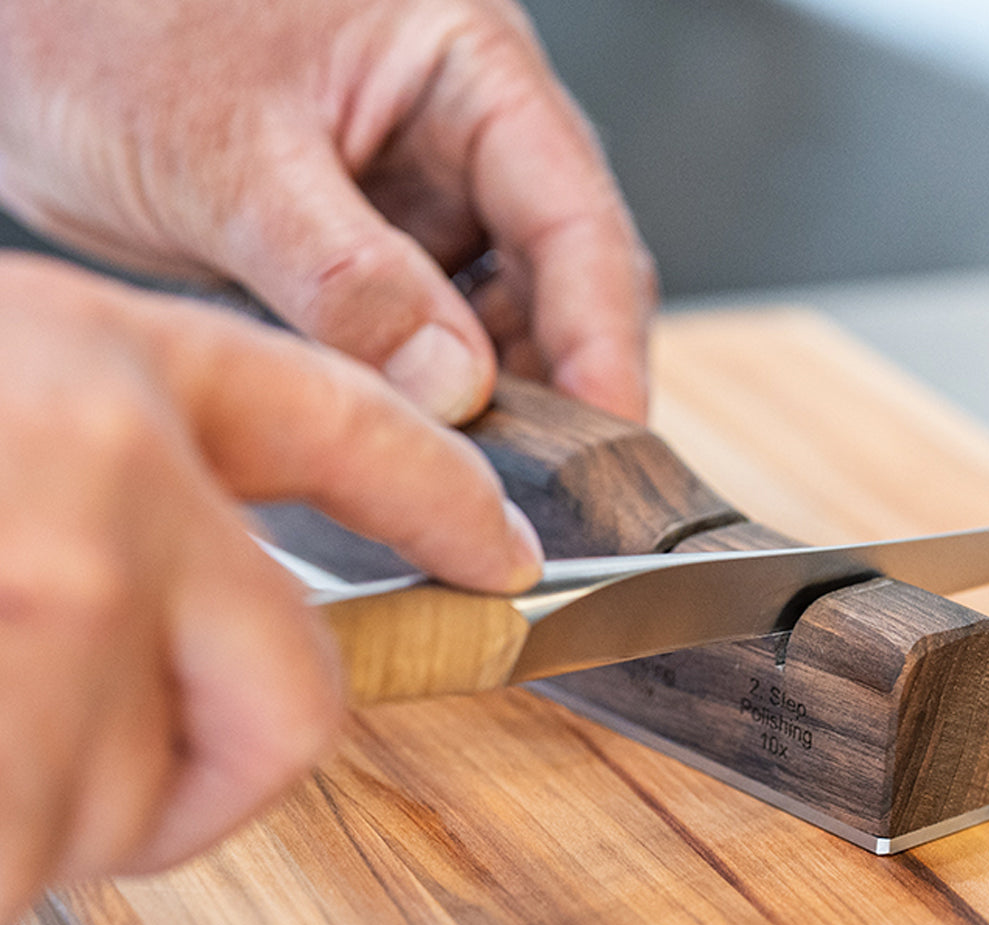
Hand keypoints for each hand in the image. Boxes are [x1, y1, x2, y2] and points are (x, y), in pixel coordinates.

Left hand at [0, 0, 655, 420]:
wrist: (18, 21)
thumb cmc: (102, 16)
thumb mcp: (226, 151)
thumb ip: (347, 276)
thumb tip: (453, 387)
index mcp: (463, 67)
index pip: (575, 216)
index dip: (603, 338)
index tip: (609, 437)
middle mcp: (458, 139)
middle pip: (558, 282)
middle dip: (560, 386)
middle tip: (547, 492)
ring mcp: (414, 203)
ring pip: (496, 324)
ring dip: (494, 406)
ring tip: (478, 481)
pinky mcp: (365, 260)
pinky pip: (423, 344)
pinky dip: (424, 403)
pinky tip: (414, 448)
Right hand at [0, 254, 541, 924]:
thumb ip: (115, 502)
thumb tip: (199, 626)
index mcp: (104, 367)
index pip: (345, 423)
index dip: (440, 494)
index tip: (500, 552)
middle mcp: (103, 472)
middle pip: (297, 702)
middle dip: (218, 773)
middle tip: (92, 762)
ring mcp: (42, 597)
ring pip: (135, 808)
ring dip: (40, 817)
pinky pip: (25, 864)